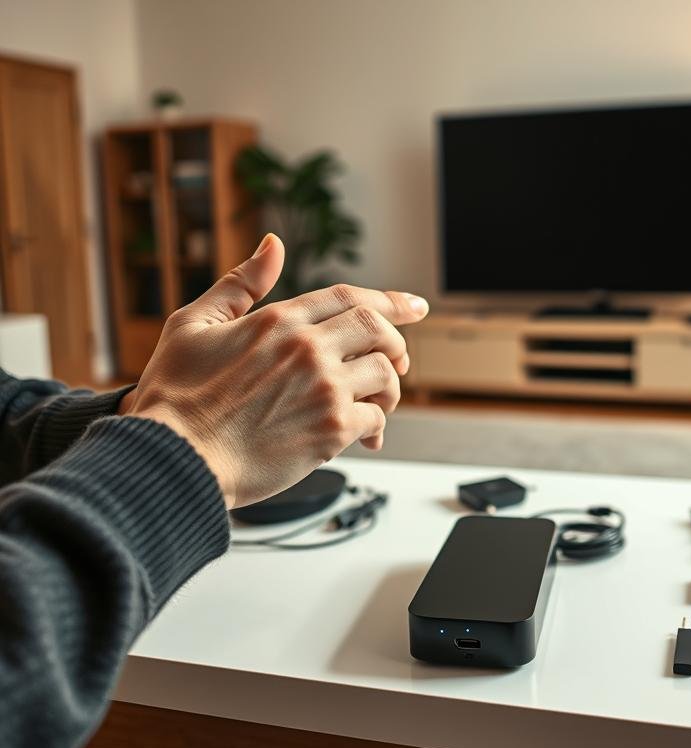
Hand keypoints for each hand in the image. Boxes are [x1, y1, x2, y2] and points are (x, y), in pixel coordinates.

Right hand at [118, 234, 428, 507]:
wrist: (173, 458)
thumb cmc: (175, 397)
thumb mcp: (194, 324)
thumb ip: (240, 284)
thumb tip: (273, 245)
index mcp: (278, 320)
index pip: (349, 297)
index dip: (389, 300)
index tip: (415, 306)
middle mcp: (307, 348)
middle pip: (377, 328)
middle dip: (396, 341)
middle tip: (399, 359)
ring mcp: (323, 388)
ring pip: (385, 372)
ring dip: (390, 387)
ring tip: (379, 402)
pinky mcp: (331, 430)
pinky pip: (376, 418)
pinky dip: (378, 426)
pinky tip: (367, 437)